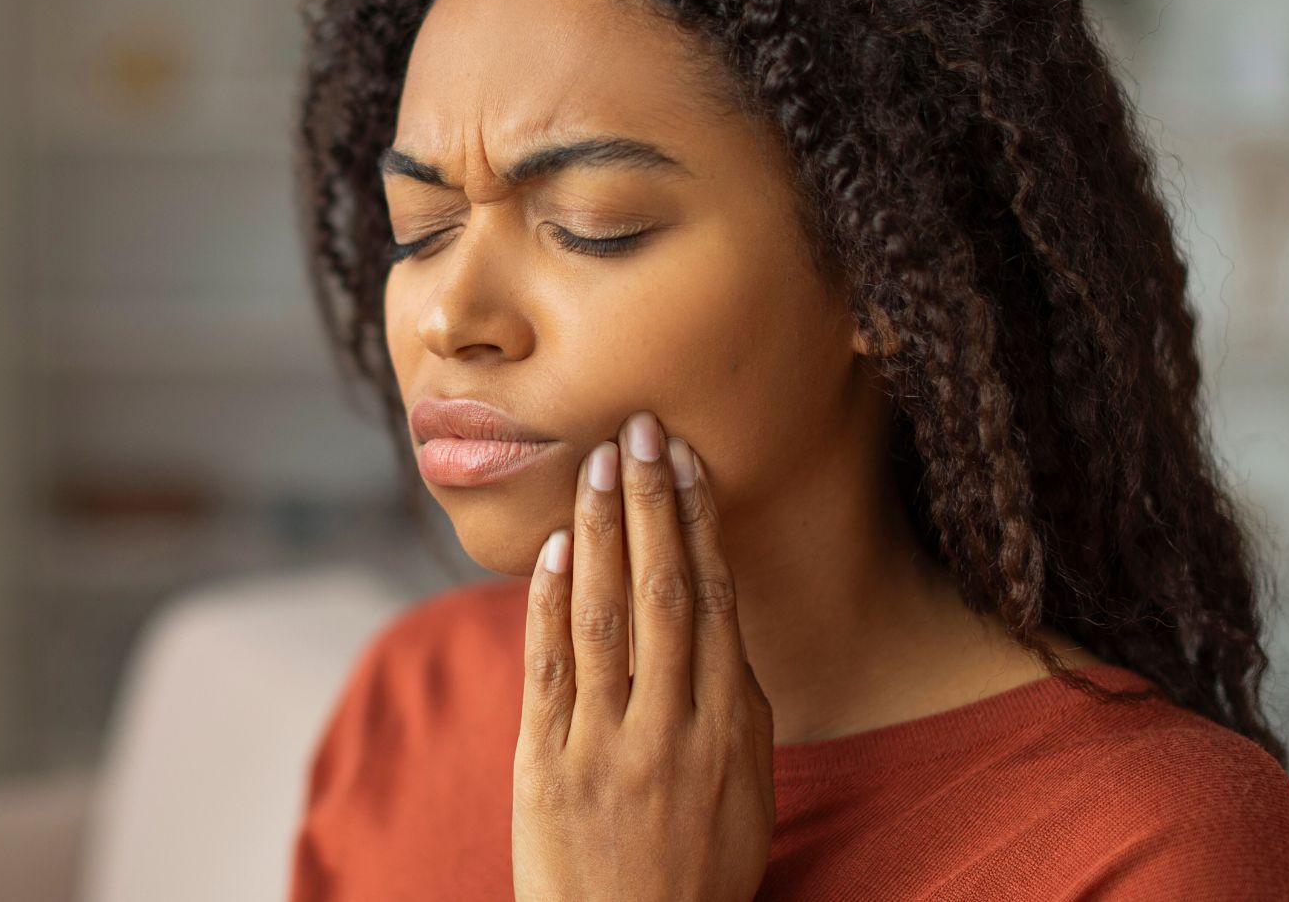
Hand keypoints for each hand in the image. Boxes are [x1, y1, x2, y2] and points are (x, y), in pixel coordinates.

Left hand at [511, 410, 774, 901]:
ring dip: (602, 531)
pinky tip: (557, 546)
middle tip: (642, 429)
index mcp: (727, 731)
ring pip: (605, 616)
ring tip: (597, 463)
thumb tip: (720, 617)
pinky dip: (550, 600)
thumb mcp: (744, 792)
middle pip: (663, 593)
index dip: (700, 525)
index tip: (688, 461)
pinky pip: (549, 666)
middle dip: (652, 504)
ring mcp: (605, 745)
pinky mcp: (545, 764)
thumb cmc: (695, 868)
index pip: (713, 603)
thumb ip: (735, 707)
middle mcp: (670, 730)